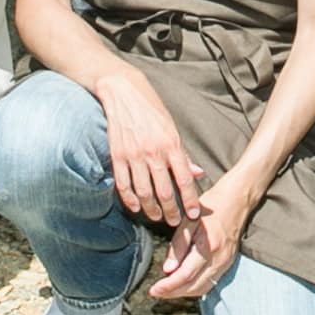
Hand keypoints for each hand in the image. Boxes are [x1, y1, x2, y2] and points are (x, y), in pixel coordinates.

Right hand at [96, 70, 202, 225]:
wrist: (123, 91)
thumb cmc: (152, 109)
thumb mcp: (172, 128)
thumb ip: (183, 154)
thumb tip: (198, 174)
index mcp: (172, 143)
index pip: (185, 178)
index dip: (190, 200)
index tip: (193, 214)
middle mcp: (153, 151)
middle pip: (164, 191)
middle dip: (171, 211)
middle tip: (175, 223)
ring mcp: (133, 155)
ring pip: (144, 192)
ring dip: (151, 210)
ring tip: (156, 217)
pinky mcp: (117, 156)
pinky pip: (123, 185)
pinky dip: (129, 200)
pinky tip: (135, 207)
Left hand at [150, 167, 259, 301]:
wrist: (237, 200)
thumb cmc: (212, 206)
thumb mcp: (189, 221)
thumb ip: (178, 245)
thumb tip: (167, 269)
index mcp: (209, 247)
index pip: (185, 275)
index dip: (168, 286)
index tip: (153, 290)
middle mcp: (219, 259)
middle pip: (194, 287)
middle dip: (173, 293)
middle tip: (156, 292)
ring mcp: (225, 263)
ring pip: (203, 288)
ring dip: (184, 292)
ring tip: (167, 289)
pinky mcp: (227, 263)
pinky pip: (210, 282)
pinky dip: (195, 287)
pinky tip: (184, 283)